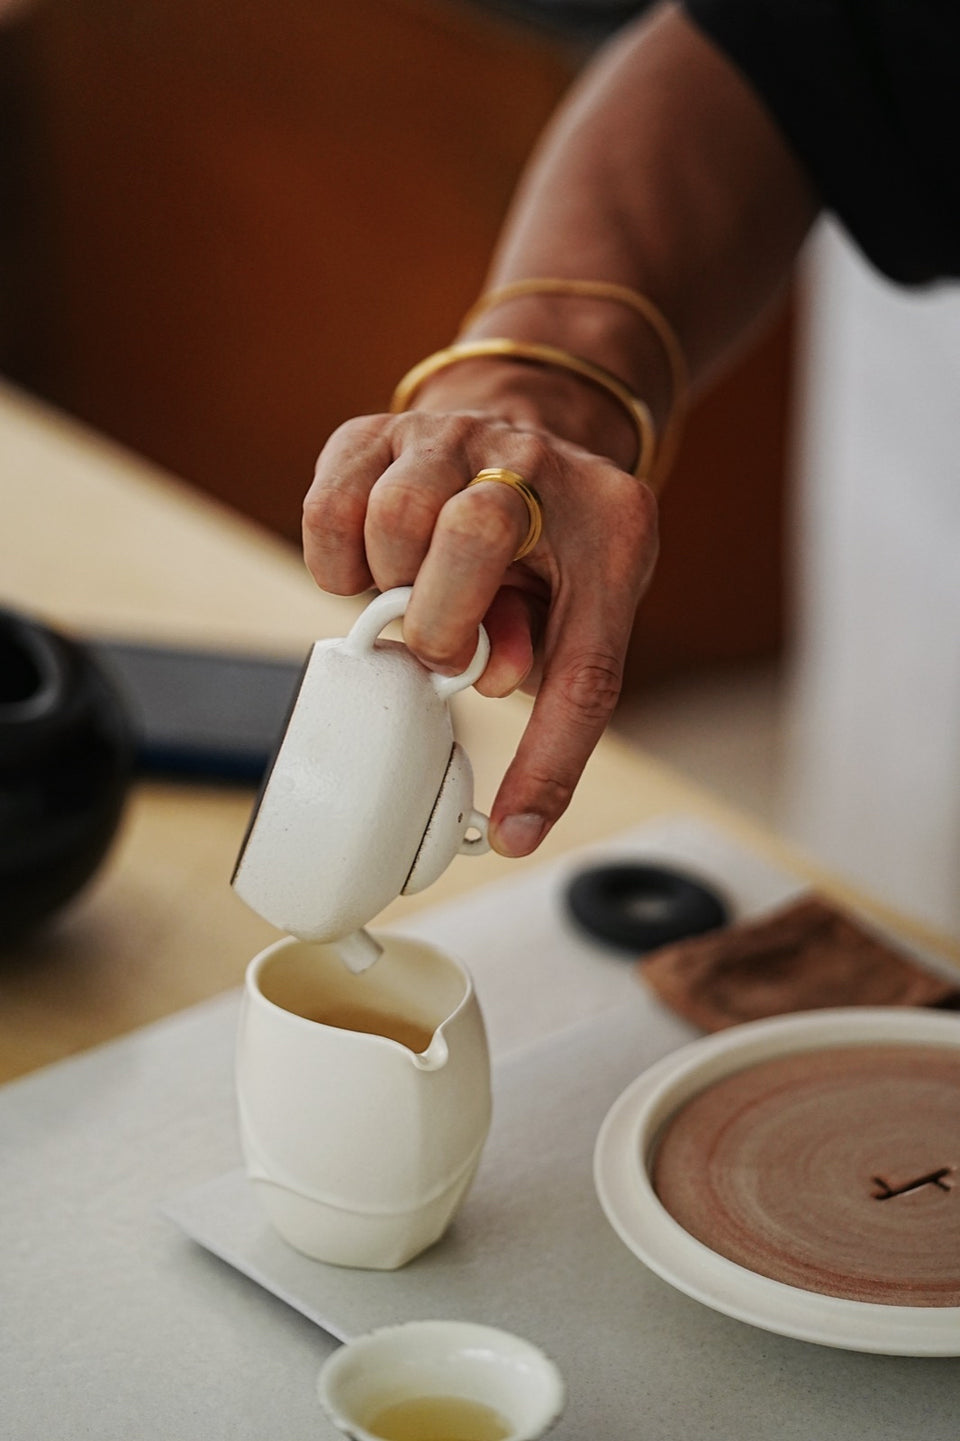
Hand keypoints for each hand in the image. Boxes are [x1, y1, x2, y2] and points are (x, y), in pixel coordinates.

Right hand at [302, 406, 658, 855]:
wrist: (518, 434)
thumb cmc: (552, 548)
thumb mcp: (576, 608)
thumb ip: (547, 664)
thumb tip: (493, 703)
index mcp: (612, 523)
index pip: (587, 660)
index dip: (547, 755)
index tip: (513, 829)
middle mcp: (534, 461)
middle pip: (478, 532)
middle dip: (444, 618)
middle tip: (443, 647)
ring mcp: (453, 434)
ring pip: (395, 513)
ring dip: (390, 582)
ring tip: (413, 590)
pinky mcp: (378, 427)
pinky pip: (330, 504)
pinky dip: (336, 559)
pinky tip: (371, 566)